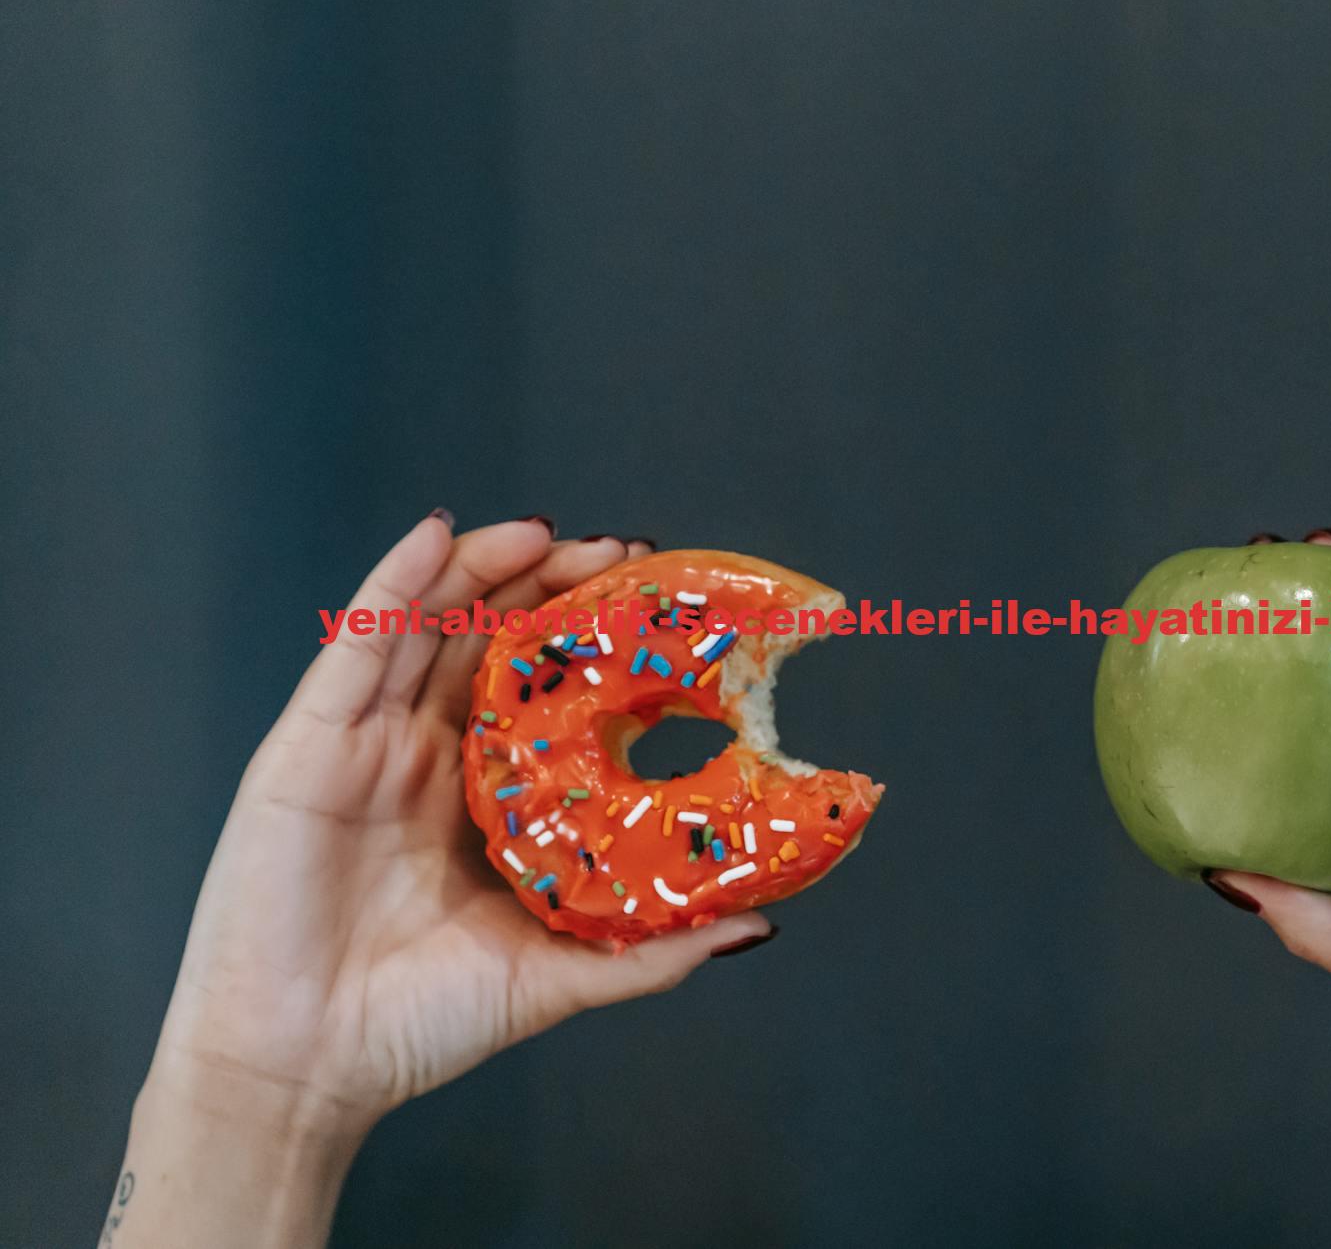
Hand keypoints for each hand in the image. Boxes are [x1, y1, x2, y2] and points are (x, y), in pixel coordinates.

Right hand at [112, 514, 770, 1246]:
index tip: (657, 606)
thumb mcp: (558, 975)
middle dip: (550, 587)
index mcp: (482, 797)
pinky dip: (398, 581)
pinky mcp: (312, 743)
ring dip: (486, 566)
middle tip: (619, 554)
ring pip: (429, 624)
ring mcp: (368, 744)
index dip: (591, 643)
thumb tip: (758, 925)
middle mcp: (427, 757)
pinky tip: (438, 535)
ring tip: (547, 531)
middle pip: (490, 641)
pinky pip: (357, 644)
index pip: (542, 692)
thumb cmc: (418, 1024)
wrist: (304, 1067)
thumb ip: (653, 950)